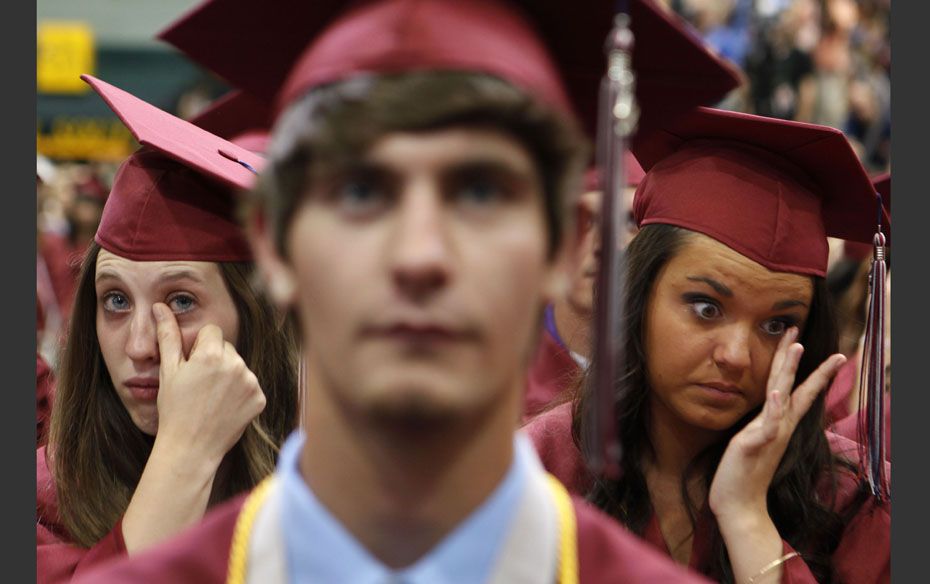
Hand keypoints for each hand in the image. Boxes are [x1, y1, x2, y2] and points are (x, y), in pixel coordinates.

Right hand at [152, 303, 265, 466]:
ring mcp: (251, 382)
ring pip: (239, 366)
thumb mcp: (168, 371)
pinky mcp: (260, 398)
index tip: (192, 366)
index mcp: (212, 354)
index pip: (212, 332)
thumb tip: (160, 307)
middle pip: (227, 348)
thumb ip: (168, 335)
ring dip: (228, 376)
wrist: (190, 449)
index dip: (199, 347)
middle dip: (215, 360)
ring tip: (210, 398)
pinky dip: (240, 393)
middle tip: (199, 385)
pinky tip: (224, 407)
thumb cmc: (174, 409)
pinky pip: (250, 386)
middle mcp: (236, 364)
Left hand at [709, 327, 845, 521]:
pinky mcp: (755, 445)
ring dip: (789, 372)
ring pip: (783, 397)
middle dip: (796, 358)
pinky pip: (767, 425)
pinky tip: (777, 393)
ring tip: (796, 347)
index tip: (820, 348)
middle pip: (792, 385)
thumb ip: (763, 424)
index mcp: (777, 423)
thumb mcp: (755, 441)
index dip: (807, 369)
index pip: (796, 390)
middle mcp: (778, 426)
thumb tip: (768, 409)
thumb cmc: (744, 473)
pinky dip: (773, 409)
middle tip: (801, 331)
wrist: (738, 504)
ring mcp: (769, 435)